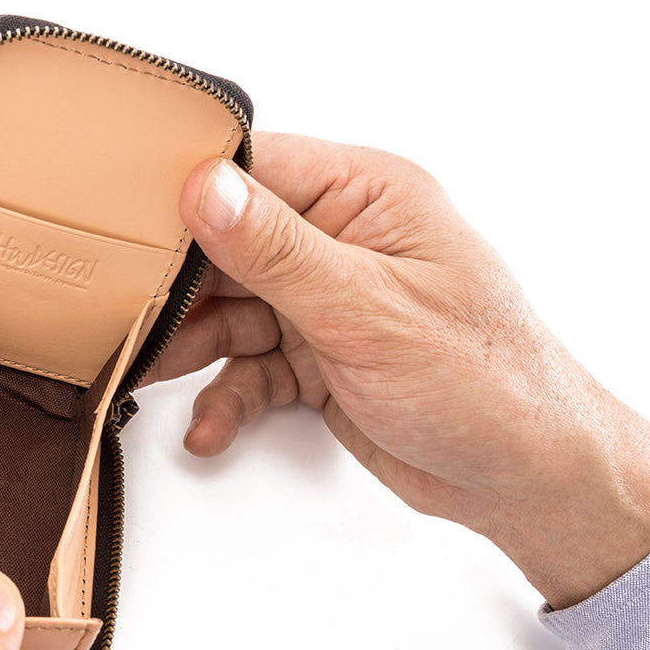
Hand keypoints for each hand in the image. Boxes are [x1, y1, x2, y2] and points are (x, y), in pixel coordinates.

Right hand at [149, 132, 649, 606]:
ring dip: (189, 345)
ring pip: (228, 308)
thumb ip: (279, 251)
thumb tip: (205, 188)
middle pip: (227, 244)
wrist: (527, 479)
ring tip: (146, 372)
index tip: (125, 223)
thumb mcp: (370, 311)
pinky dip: (225, 394)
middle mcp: (341, 239)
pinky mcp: (317, 354)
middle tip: (122, 312)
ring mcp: (326, 299)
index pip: (254, 170)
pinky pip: (247, 364)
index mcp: (366, 197)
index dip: (185, 193)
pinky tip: (209, 425)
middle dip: (176, 286)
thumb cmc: (487, 383)